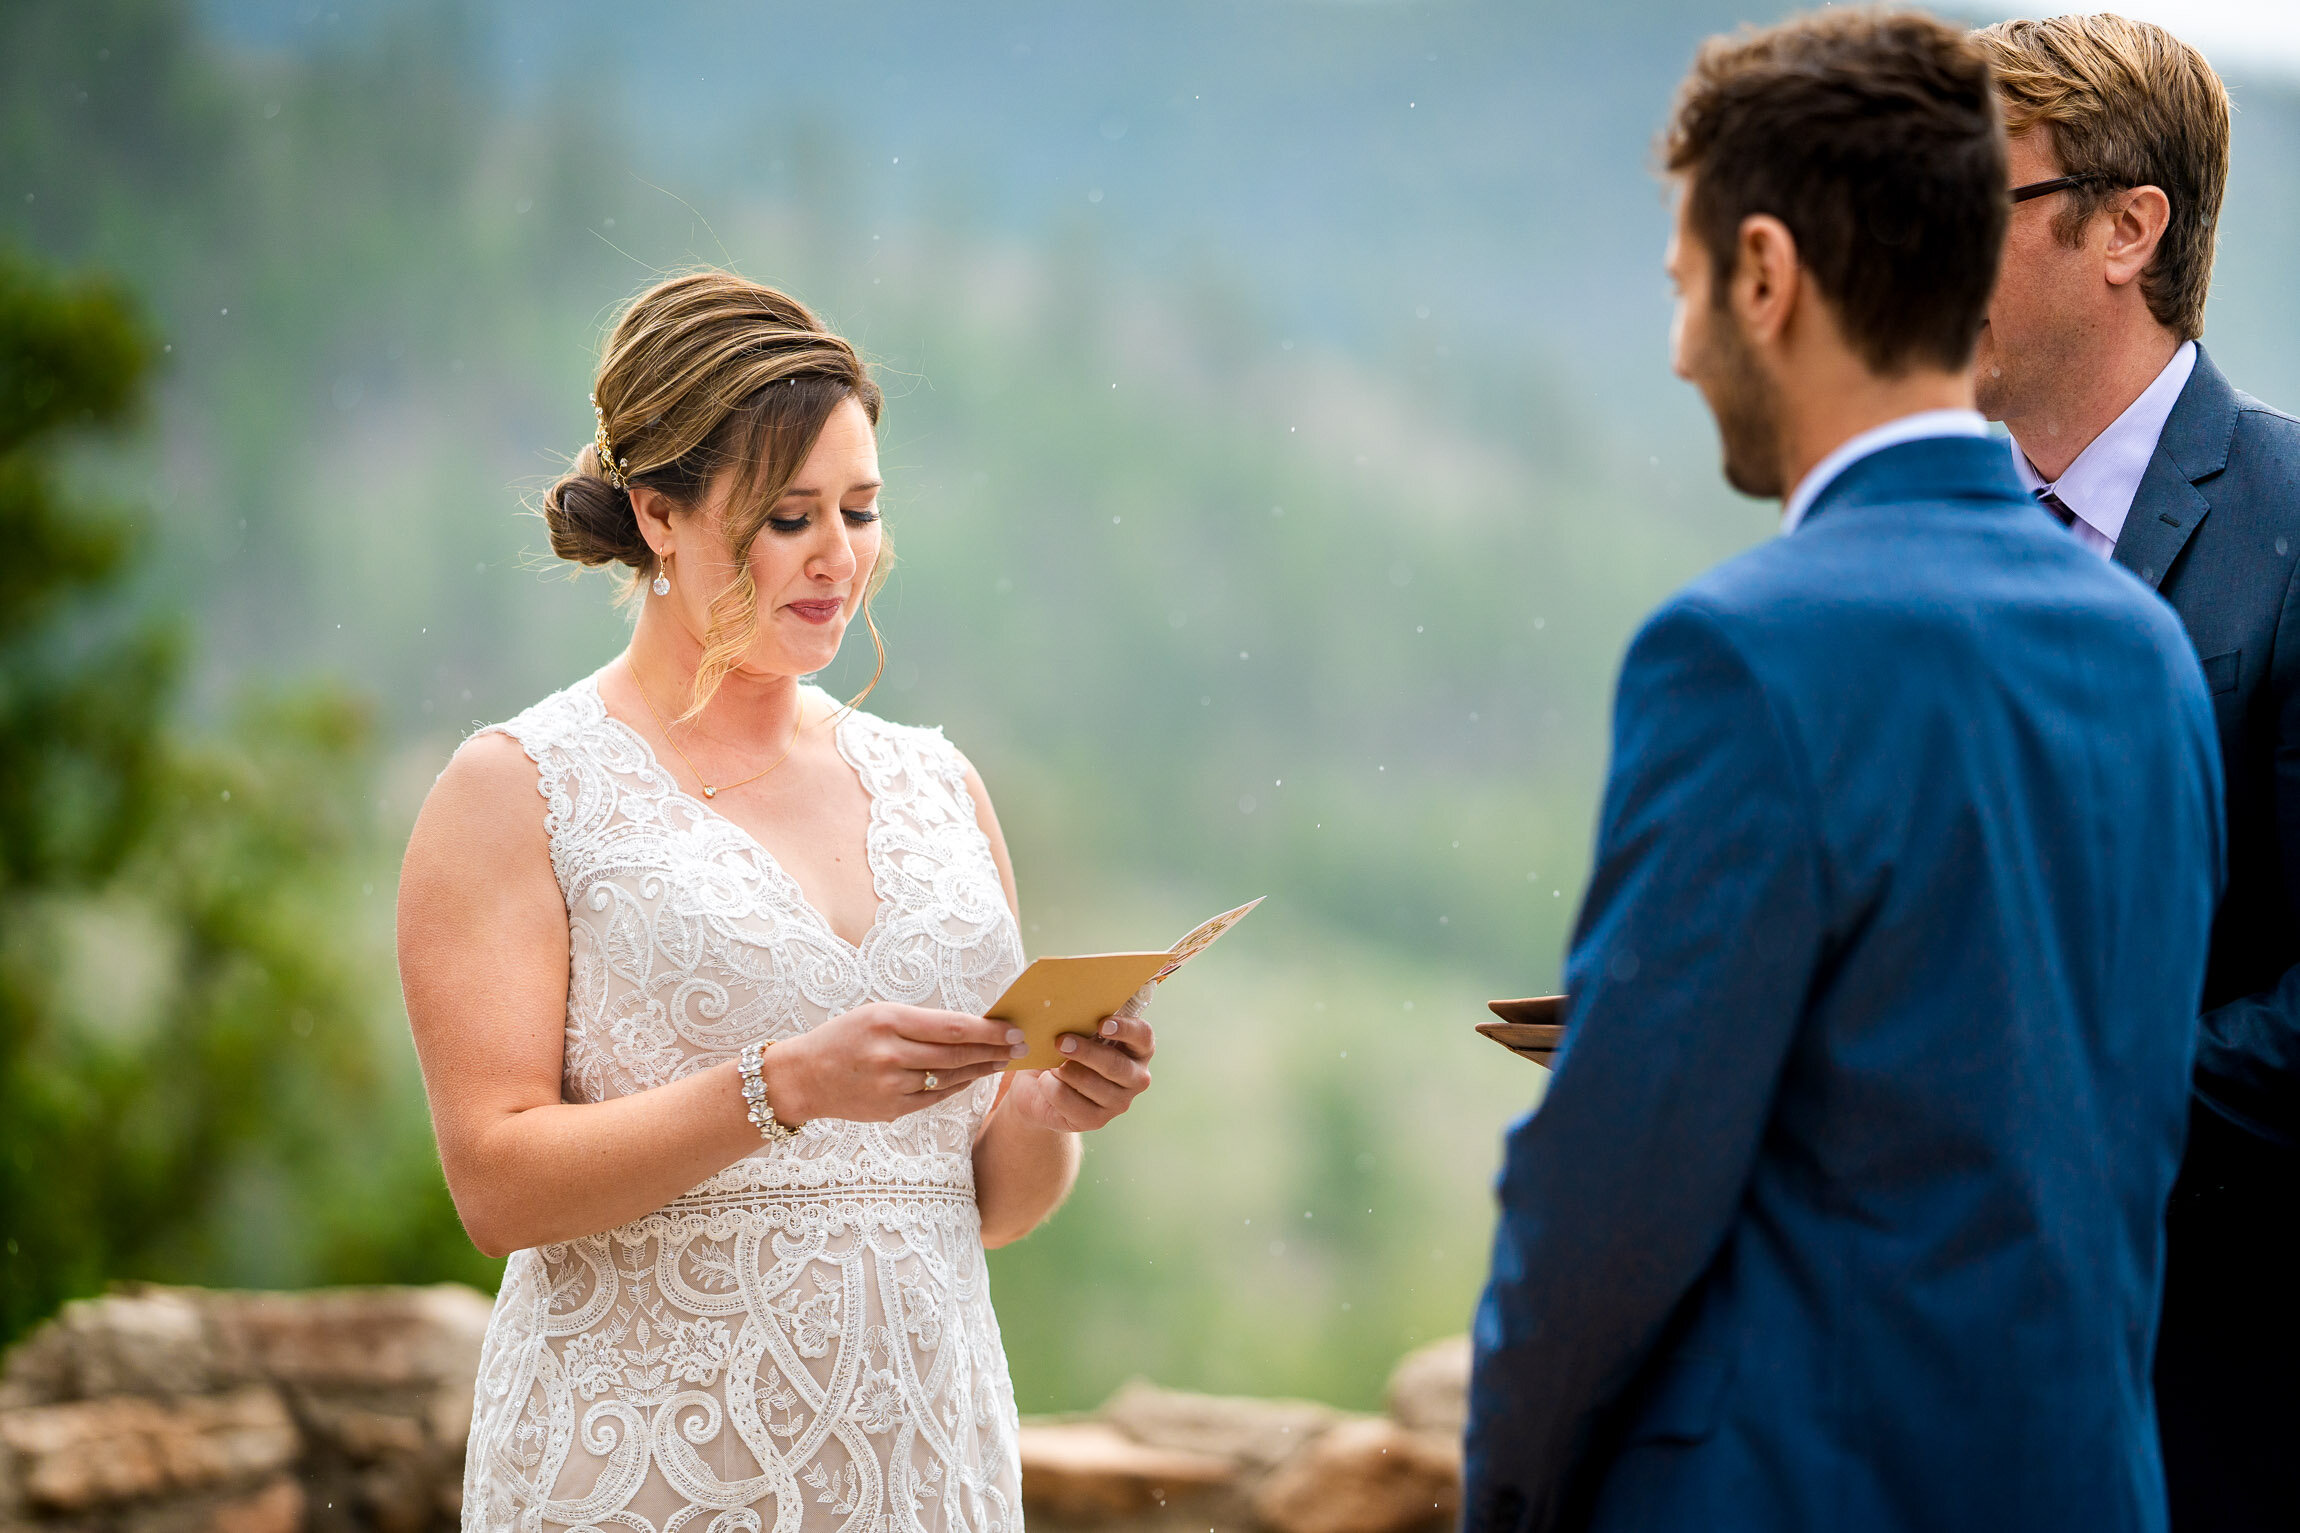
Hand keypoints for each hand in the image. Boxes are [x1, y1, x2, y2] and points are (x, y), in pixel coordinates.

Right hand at [763, 1004, 1026, 1125]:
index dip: (987, 1030)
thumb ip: (919, 1022)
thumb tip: (970, 1026)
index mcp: (888, 1021)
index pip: (951, 1027)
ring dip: (981, 1069)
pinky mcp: (892, 1109)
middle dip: (993, 1050)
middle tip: (1020, 1046)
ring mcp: (891, 1085)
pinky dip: (958, 1086)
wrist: (804, 1077)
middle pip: (956, 1054)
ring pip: (950, 1078)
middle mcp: (891, 1054)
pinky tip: (973, 1077)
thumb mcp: (877, 1015)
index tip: (1013, 1028)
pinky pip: (935, 1096)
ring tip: (1003, 1061)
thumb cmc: (844, 1037)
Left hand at [1002, 986, 1156, 1133]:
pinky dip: (1053, 1089)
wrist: (1039, 1087)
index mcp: (1137, 1048)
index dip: (1125, 1029)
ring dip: (1066, 1072)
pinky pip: (1073, 1104)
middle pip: (1116, 1066)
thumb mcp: (1073, 1030)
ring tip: (1050, 1064)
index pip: (1143, 1036)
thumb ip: (1081, 1019)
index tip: (1102, 1024)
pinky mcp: (1097, 1121)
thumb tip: (1069, 1005)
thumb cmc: (1062, 1049)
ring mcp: (1118, 1102)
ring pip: (1093, 1085)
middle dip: (1087, 1052)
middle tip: (1061, 1041)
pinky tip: (1045, 1081)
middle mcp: (1135, 1077)